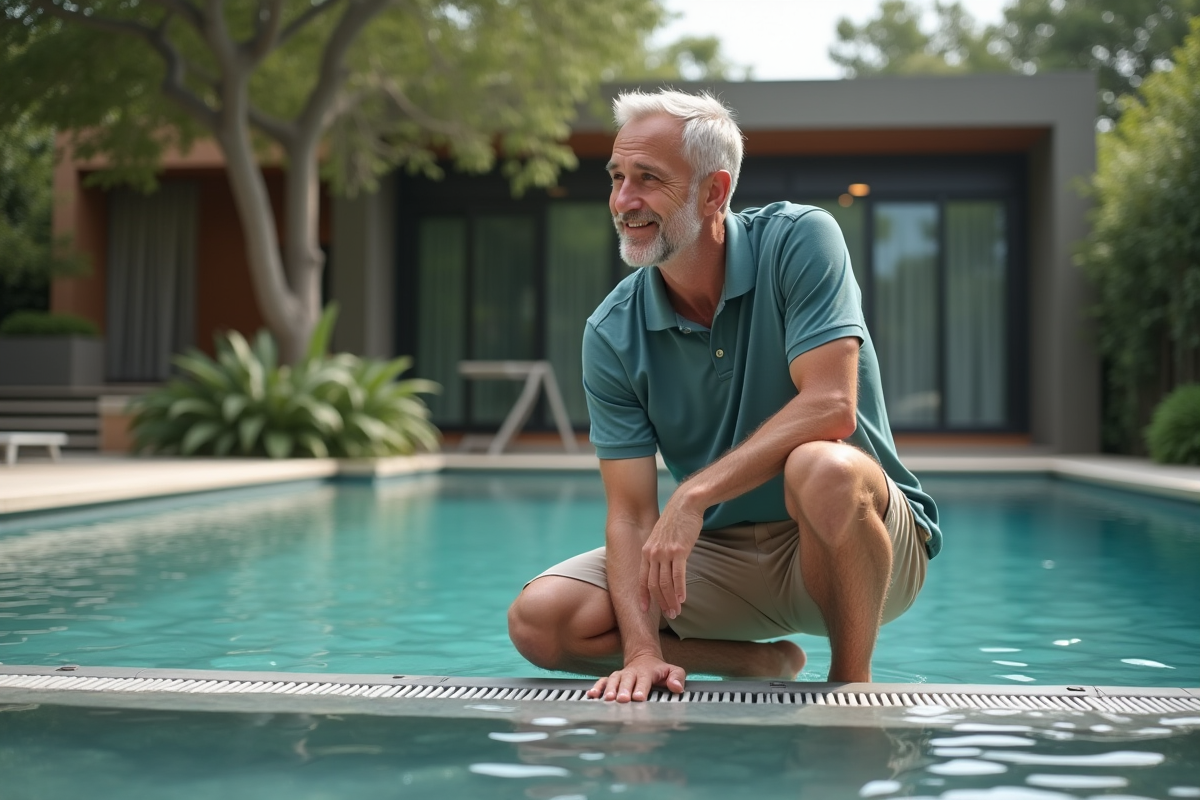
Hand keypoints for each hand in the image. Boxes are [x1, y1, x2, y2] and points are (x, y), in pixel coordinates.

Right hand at [587, 654, 686, 702]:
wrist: (643, 658)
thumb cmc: (659, 670)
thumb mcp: (673, 670)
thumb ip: (677, 677)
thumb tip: (677, 687)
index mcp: (647, 672)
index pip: (644, 680)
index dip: (641, 688)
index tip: (638, 697)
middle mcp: (631, 673)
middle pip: (626, 680)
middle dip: (624, 690)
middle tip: (622, 699)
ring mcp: (620, 675)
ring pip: (613, 680)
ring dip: (610, 689)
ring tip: (608, 698)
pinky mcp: (612, 679)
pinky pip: (603, 681)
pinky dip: (597, 687)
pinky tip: (592, 695)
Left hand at [639, 495, 703, 619]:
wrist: (685, 504)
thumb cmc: (675, 521)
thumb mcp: (660, 537)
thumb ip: (659, 553)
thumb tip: (663, 568)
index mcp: (646, 552)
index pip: (642, 579)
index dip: (643, 596)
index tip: (645, 610)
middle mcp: (653, 554)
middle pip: (653, 585)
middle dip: (660, 603)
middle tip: (669, 615)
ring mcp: (665, 553)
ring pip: (665, 583)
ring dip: (671, 600)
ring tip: (676, 612)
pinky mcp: (679, 551)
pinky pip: (678, 575)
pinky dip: (680, 589)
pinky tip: (683, 599)